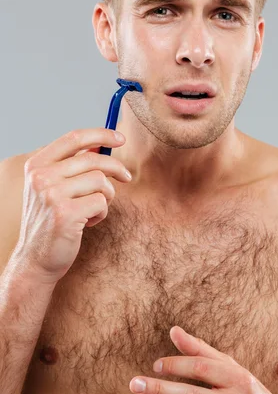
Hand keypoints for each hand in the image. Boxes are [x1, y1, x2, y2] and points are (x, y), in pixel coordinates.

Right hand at [13, 128, 131, 285]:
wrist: (35, 259)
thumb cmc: (50, 221)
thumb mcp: (53, 188)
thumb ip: (72, 165)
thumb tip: (101, 144)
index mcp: (37, 165)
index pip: (74, 138)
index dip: (101, 134)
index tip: (120, 138)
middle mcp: (41, 177)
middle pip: (93, 159)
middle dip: (116, 168)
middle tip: (126, 177)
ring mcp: (52, 195)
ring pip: (100, 181)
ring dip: (106, 196)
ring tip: (94, 209)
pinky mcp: (65, 214)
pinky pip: (101, 202)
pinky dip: (101, 212)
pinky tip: (88, 222)